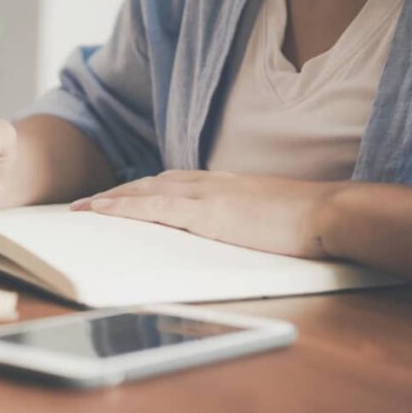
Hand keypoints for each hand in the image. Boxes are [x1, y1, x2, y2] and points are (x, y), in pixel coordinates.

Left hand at [71, 170, 347, 257]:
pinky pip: (152, 206)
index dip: (142, 190)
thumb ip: (244, 217)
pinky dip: (122, 206)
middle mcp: (208, 182)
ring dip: (110, 198)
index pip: (172, 183)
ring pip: (144, 190)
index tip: (120, 196)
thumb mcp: (267, 215)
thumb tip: (234, 230)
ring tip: (83, 207)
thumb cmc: (307, 220)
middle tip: (87, 203)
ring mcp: (205, 194)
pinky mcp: (205, 212)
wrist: (329, 212)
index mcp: (223, 184)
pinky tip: (100, 209)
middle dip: (118, 193)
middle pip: (151, 183)